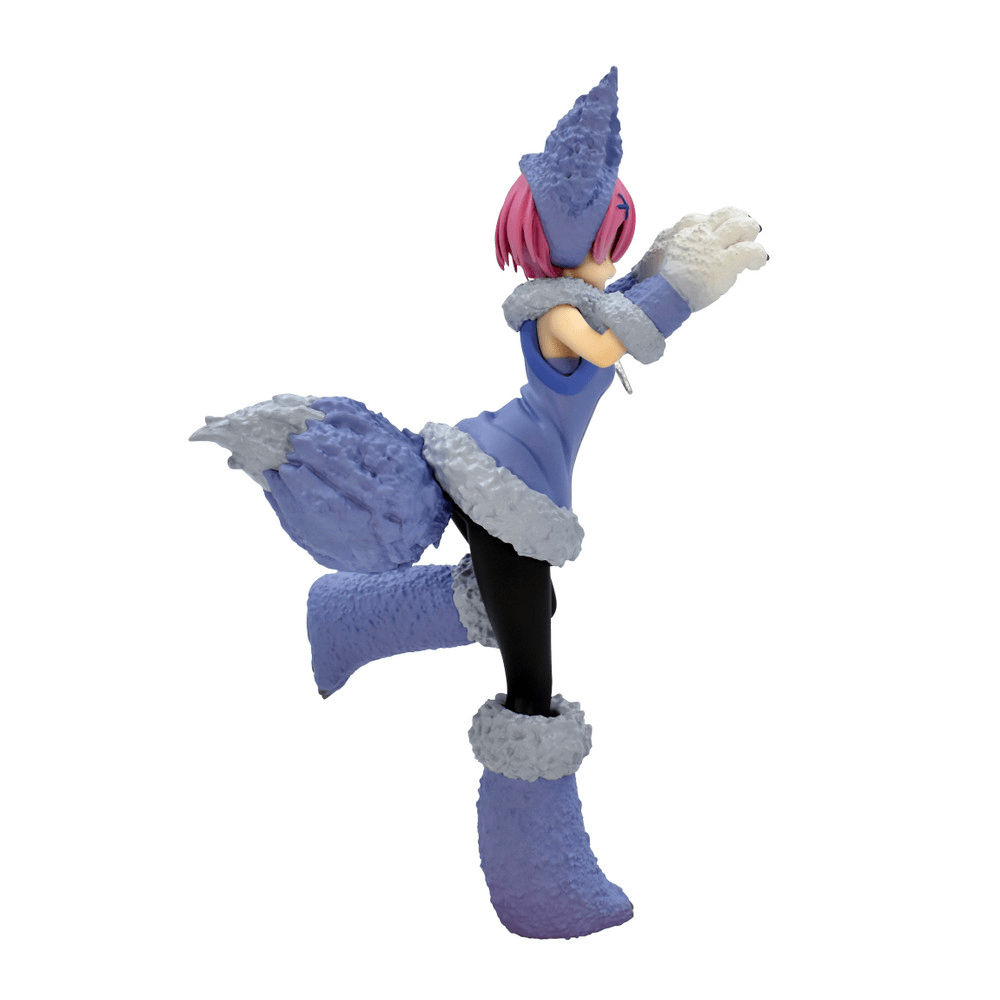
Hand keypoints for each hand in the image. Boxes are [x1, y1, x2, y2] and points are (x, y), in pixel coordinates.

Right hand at [632, 206, 766, 310]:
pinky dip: (758, 256)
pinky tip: (759, 263)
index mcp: (680, 234)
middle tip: (746, 231)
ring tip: (755, 246)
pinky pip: (750, 251)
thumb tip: (661, 266)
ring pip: (741, 226)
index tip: (719, 232)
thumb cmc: (653, 287)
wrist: (658, 296)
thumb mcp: (653, 264)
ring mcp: (713, 246)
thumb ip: (666, 258)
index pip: (700, 219)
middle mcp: (698, 234)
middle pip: (725, 214)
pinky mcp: (726, 262)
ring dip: (751, 232)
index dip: (714, 224)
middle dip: (738, 219)